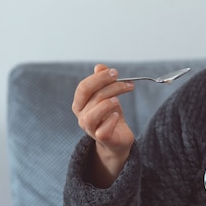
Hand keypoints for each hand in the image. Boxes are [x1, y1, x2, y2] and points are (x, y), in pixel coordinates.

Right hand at [72, 64, 135, 185]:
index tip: (115, 72)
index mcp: (81, 103)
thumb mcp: (108, 96)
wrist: (117, 139)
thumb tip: (99, 67)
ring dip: (107, 104)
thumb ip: (103, 82)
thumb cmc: (111, 116)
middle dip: (108, 85)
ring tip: (118, 100)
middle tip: (125, 81)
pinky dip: (111, 120)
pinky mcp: (102, 138)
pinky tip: (117, 116)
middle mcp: (82, 116)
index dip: (99, 78)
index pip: (84, 87)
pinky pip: (102, 130)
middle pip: (90, 97)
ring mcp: (90, 129)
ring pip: (92, 115)